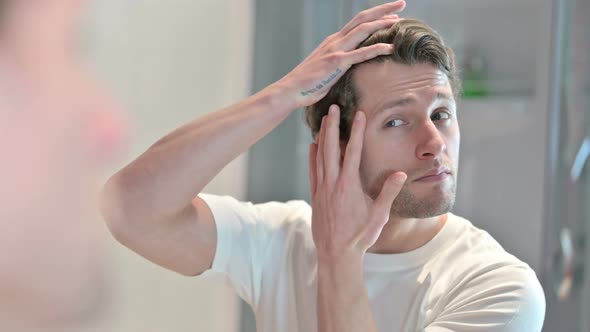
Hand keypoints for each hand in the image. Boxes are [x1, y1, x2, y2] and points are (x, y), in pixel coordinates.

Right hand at [272, 1, 404, 109]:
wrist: (291, 90)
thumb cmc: (308, 83)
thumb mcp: (327, 68)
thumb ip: (340, 62)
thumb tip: (351, 65)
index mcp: (334, 41)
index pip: (358, 22)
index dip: (376, 14)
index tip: (392, 12)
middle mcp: (335, 41)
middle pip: (363, 19)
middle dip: (383, 10)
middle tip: (401, 4)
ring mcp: (336, 50)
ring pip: (362, 30)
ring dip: (382, 23)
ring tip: (398, 20)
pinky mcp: (336, 63)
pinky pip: (360, 54)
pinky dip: (376, 48)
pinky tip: (390, 47)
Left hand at [309, 105, 406, 261]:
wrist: (336, 253)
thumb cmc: (360, 236)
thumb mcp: (379, 215)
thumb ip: (388, 193)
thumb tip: (401, 174)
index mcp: (349, 185)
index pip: (353, 151)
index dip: (357, 131)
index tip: (359, 114)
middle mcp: (333, 183)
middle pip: (331, 148)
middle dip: (332, 126)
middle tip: (333, 108)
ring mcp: (321, 189)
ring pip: (320, 156)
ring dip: (322, 137)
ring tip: (324, 120)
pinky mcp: (315, 196)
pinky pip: (313, 171)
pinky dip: (313, 156)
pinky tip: (313, 145)